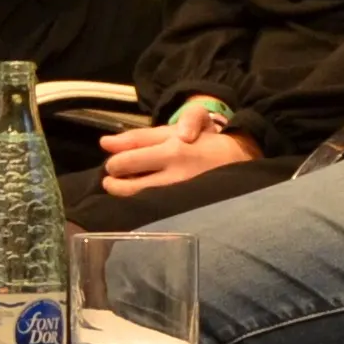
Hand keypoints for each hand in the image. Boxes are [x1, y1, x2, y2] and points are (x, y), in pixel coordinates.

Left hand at [96, 102, 261, 196]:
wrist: (240, 159)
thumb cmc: (200, 140)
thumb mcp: (172, 130)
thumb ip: (138, 136)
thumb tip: (104, 143)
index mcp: (172, 149)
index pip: (126, 161)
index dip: (113, 164)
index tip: (113, 166)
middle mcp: (177, 174)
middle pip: (129, 185)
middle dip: (114, 181)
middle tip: (114, 178)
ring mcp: (183, 195)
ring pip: (140, 201)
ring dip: (125, 195)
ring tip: (124, 189)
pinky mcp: (187, 211)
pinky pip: (156, 213)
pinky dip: (143, 208)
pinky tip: (143, 203)